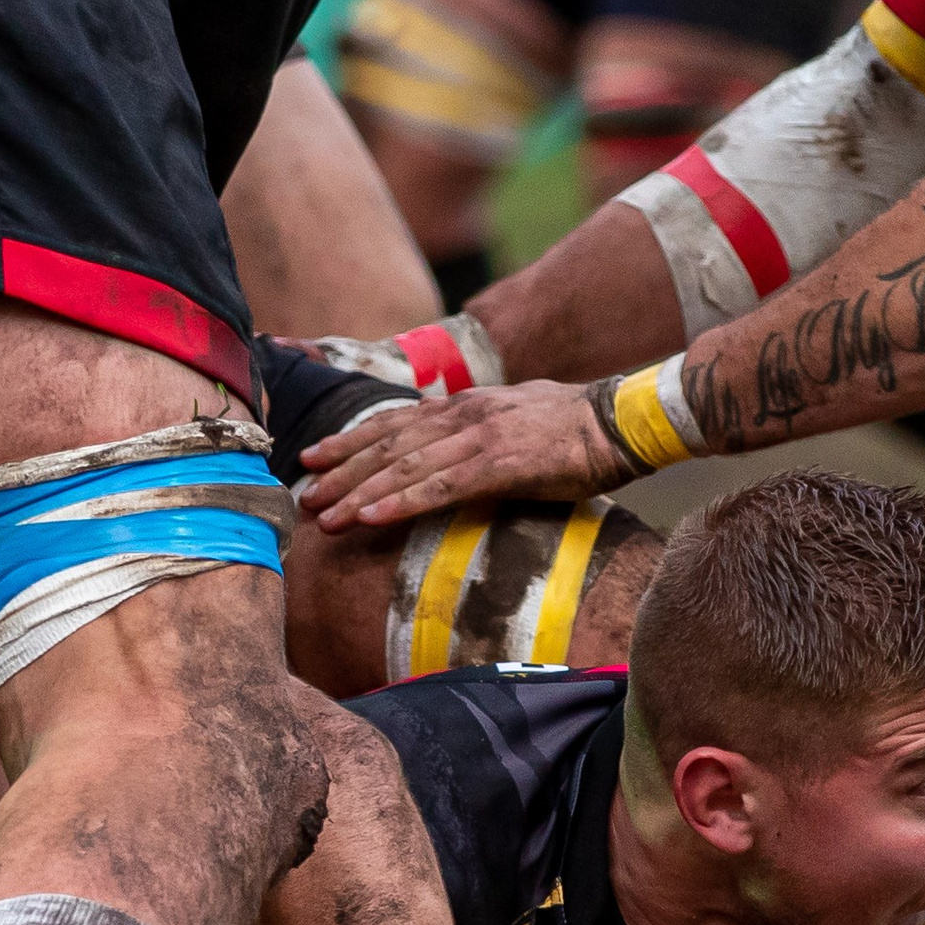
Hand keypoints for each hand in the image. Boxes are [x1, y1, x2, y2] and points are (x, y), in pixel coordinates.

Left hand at [298, 382, 637, 531]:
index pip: (393, 424)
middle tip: (305, 498)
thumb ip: (477, 436)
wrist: (619, 422)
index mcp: (463, 406)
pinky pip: (438, 488)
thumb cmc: (573, 430)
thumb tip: (455, 458)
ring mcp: (478, 439)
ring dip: (359, 493)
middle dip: (342, 473)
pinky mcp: (498, 465)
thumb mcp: (513, 422)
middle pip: (387, 446)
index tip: (315, 460)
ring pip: (404, 468)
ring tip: (326, 517)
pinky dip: (400, 503)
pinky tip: (370, 518)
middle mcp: (462, 416)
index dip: (350, 443)